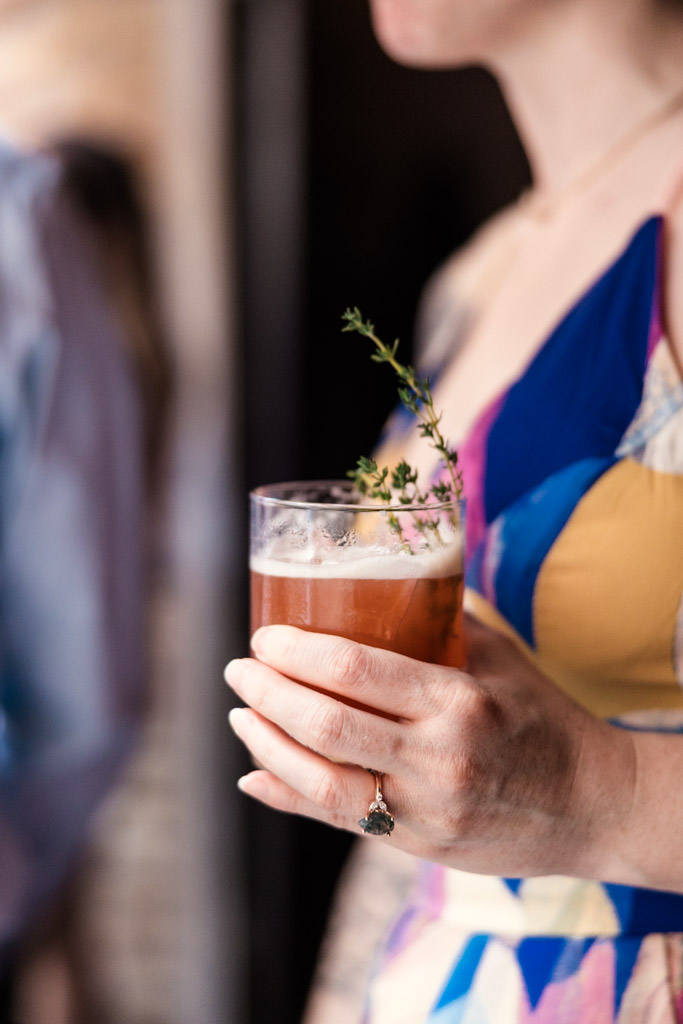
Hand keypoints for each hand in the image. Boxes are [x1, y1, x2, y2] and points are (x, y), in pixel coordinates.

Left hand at [224, 616, 635, 878]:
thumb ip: (439, 623)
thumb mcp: (499, 657)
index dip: (295, 651)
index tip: (265, 637)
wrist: (593, 805)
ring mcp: (426, 811)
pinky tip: (256, 773)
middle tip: (240, 669)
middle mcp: (437, 758)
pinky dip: (288, 796)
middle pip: (324, 724)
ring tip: (242, 714)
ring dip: (266, 746)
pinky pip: (339, 823)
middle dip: (267, 692)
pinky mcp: (419, 847)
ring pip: (320, 782)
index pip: (354, 668)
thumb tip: (378, 583)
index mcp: (457, 700)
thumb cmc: (542, 716)